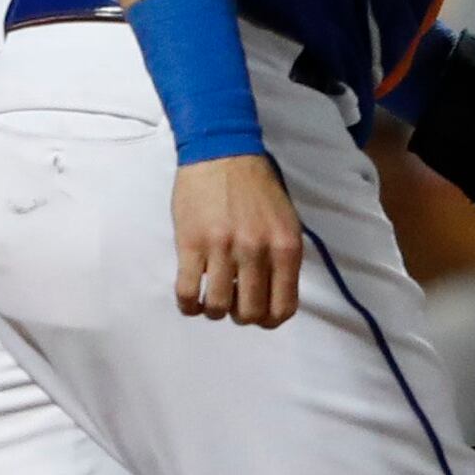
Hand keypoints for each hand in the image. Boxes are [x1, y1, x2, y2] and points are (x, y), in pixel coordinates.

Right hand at [172, 154, 301, 326]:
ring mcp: (222, 249)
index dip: (269, 320)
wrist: (222, 154)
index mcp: (285, 247)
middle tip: (233, 303)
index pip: (283, 307)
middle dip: (241, 316)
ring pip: (218, 307)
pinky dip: (188, 305)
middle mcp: (257, 251)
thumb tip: (270, 293)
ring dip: (214, 311)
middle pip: (250, 312)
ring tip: (210, 300)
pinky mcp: (191, 244)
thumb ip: (282, 258)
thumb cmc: (256, 188)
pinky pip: (188, 291)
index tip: (259, 314)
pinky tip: (190, 300)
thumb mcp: (286, 222)